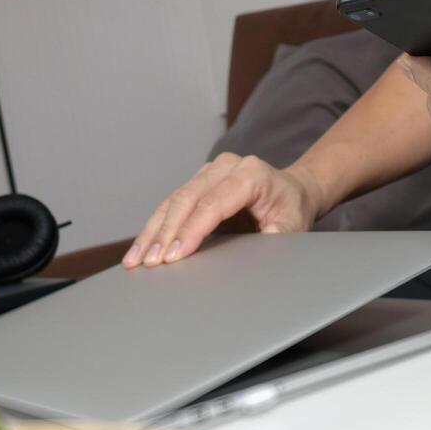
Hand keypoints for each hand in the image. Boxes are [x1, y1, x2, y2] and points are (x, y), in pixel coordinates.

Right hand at [122, 154, 323, 267]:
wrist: (294, 190)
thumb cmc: (293, 209)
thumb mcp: (293, 226)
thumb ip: (276, 237)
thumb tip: (254, 251)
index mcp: (250, 173)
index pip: (213, 204)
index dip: (191, 231)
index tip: (174, 256)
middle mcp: (226, 166)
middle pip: (186, 199)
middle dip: (165, 233)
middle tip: (150, 263)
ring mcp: (210, 171)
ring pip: (173, 200)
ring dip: (152, 231)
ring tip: (136, 260)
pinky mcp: (198, 182)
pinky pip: (172, 203)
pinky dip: (155, 227)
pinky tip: (142, 247)